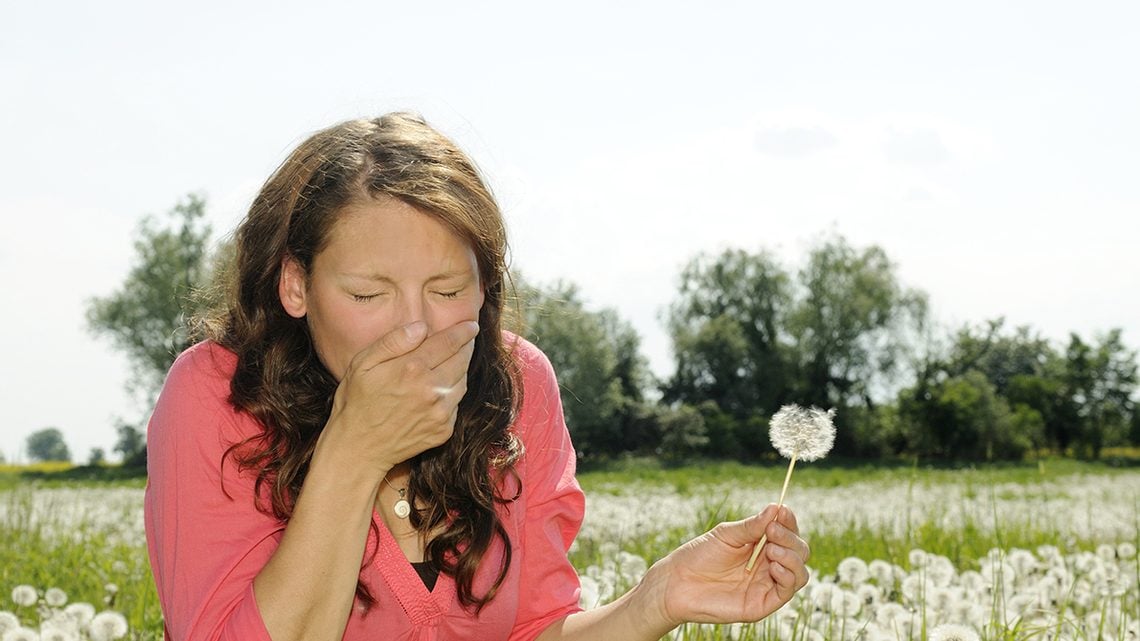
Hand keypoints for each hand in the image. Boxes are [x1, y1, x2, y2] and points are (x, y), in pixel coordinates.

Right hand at [321, 319, 478, 473]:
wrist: (358, 449)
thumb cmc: (356, 402)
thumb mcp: (362, 364)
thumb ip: (393, 342)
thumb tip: (421, 326)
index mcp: (412, 368)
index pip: (449, 342)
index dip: (464, 331)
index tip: (471, 325)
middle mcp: (431, 390)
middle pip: (462, 360)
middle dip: (467, 346)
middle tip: (467, 339)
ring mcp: (440, 412)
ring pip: (463, 382)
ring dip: (461, 369)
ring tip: (453, 362)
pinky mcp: (443, 430)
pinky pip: (457, 404)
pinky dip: (453, 393)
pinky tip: (440, 389)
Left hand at [650, 504, 809, 627]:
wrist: (678, 582)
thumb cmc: (699, 556)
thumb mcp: (727, 535)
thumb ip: (752, 526)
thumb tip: (776, 508)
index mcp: (761, 545)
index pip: (787, 533)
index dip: (789, 522)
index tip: (783, 511)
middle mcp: (768, 564)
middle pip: (799, 551)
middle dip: (790, 538)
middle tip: (772, 531)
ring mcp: (767, 584)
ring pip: (799, 572)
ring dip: (792, 557)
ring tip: (771, 549)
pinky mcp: (763, 603)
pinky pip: (787, 591)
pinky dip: (787, 576)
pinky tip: (773, 565)